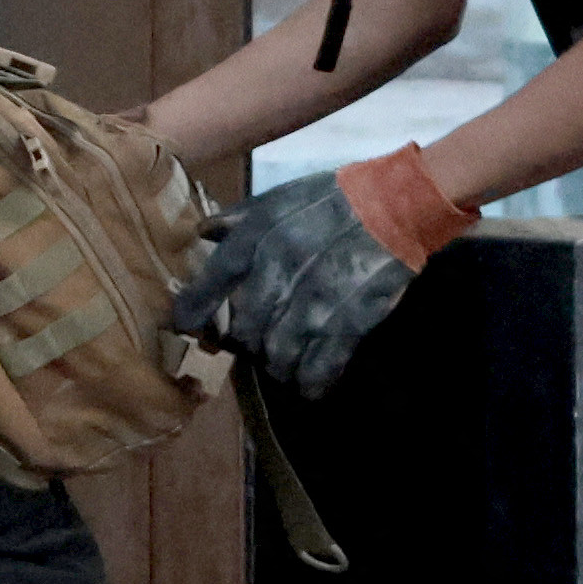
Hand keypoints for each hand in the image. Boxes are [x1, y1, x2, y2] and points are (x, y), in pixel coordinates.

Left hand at [171, 168, 417, 398]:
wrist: (395, 203)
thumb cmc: (332, 198)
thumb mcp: (278, 197)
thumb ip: (238, 217)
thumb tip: (204, 232)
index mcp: (257, 237)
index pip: (212, 284)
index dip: (195, 311)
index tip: (186, 327)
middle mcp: (279, 271)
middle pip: (246, 330)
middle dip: (245, 344)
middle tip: (252, 346)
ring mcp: (315, 301)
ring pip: (279, 354)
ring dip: (277, 366)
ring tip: (281, 366)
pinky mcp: (349, 321)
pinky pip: (321, 365)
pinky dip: (312, 381)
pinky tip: (309, 386)